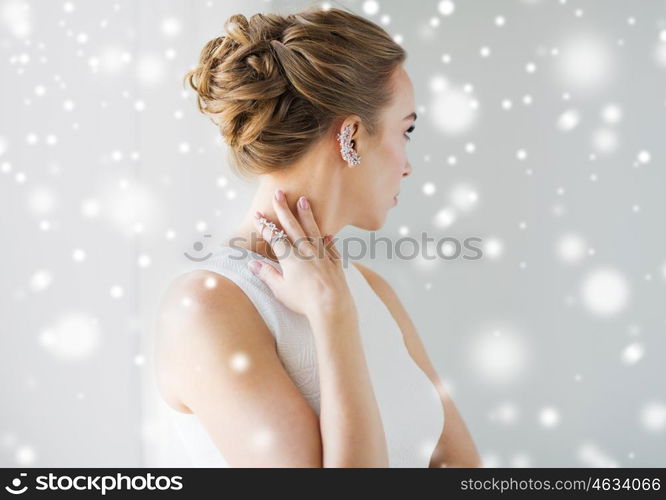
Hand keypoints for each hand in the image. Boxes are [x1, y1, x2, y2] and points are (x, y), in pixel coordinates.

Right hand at [247, 189, 355, 320]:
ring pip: (313, 230)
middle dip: (284, 209)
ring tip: (304, 200)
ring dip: (307, 215)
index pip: (275, 237)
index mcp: (290, 257)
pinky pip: (331, 247)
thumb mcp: (280, 289)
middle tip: (279, 193)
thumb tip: (252, 264)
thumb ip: (267, 274)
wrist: (332, 306)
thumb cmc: (304, 301)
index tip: (258, 214)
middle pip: (293, 226)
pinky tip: (328, 234)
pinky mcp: (335, 262)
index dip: (265, 226)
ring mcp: (322, 255)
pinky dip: (328, 239)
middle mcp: (306, 251)